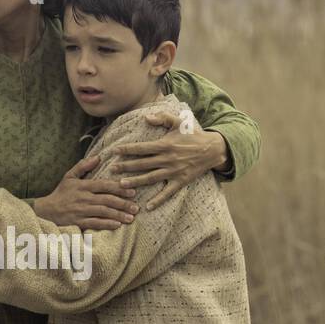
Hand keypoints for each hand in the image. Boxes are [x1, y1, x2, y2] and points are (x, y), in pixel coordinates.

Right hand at [35, 154, 138, 229]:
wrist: (45, 210)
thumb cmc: (60, 193)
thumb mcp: (69, 176)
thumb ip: (83, 166)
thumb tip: (98, 157)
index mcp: (83, 186)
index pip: (104, 185)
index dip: (119, 188)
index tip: (132, 191)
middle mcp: (83, 198)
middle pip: (107, 200)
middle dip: (123, 204)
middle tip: (136, 208)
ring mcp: (81, 211)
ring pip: (103, 212)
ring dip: (118, 215)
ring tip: (130, 218)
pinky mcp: (78, 222)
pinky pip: (94, 223)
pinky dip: (106, 224)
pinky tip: (117, 225)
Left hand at [108, 112, 227, 209]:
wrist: (212, 149)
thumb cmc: (194, 135)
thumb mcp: (179, 122)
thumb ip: (162, 118)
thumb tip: (146, 117)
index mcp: (165, 145)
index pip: (142, 148)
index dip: (127, 149)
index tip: (114, 151)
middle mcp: (167, 159)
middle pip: (142, 164)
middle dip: (126, 166)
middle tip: (111, 170)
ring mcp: (173, 171)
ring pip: (151, 178)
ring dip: (136, 182)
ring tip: (122, 185)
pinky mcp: (180, 181)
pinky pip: (168, 192)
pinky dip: (158, 200)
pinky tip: (148, 206)